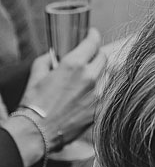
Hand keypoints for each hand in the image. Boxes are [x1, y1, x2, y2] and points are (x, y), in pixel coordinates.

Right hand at [22, 28, 106, 145]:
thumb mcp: (36, 76)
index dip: (94, 36)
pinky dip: (102, 90)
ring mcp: (98, 94)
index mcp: (73, 65)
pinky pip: (108, 93)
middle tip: (89, 57)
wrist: (38, 132)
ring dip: (99, 73)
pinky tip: (91, 94)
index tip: (93, 34)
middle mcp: (89, 77)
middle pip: (103, 58)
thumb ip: (46, 60)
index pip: (93, 43)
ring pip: (107, 75)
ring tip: (87, 79)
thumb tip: (53, 55)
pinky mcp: (101, 108)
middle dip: (96, 55)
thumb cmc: (34, 105)